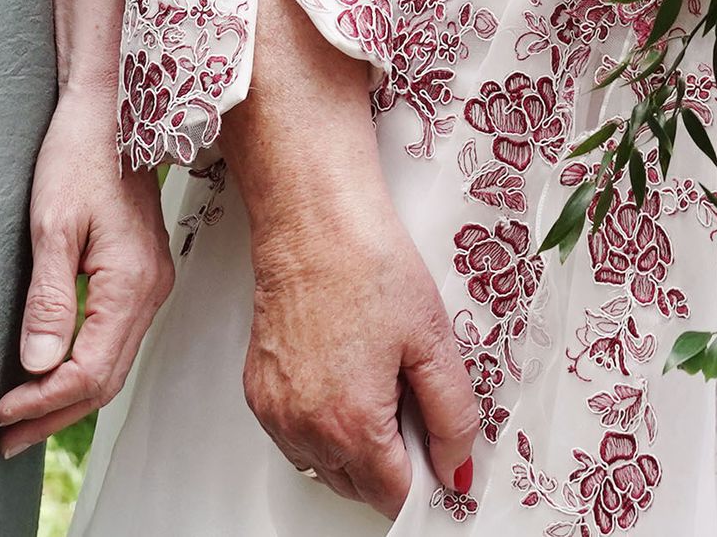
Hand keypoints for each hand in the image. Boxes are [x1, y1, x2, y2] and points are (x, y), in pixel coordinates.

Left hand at [0, 85, 172, 457]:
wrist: (112, 109)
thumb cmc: (79, 155)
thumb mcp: (53, 224)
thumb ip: (48, 299)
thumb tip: (35, 366)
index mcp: (131, 285)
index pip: (89, 372)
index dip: (42, 402)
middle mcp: (149, 293)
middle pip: (105, 381)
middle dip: (52, 415)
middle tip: (3, 440)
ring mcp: (149, 286)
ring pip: (112, 365)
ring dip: (66, 397)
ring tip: (20, 421)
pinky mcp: (139, 277)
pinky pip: (113, 341)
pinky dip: (81, 368)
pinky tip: (50, 374)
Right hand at [242, 177, 480, 511]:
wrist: (313, 221)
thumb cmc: (367, 263)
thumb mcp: (433, 340)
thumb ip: (452, 414)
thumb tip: (456, 461)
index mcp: (352, 421)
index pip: (393, 495)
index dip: (426, 483)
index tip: (440, 463)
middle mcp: (305, 426)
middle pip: (359, 487)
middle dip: (392, 464)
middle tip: (411, 407)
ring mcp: (276, 413)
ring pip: (325, 465)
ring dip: (355, 449)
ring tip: (377, 385)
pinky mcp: (260, 393)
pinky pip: (296, 437)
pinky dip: (323, 426)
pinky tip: (344, 379)